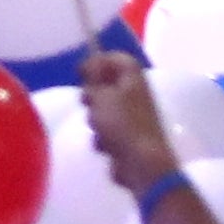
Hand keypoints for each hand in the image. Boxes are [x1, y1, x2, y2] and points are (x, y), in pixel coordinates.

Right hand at [77, 46, 182, 195]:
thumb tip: (90, 66)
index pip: (117, 59)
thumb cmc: (123, 124)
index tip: (81, 72)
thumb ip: (94, 77)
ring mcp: (132, 119)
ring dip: (96, 118)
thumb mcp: (102, 94)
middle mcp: (135, 96)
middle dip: (93, 94)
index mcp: (134, 80)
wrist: (142, 164)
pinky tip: (105, 146)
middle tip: (87, 101)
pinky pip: (106, 131)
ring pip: (103, 110)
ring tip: (98, 128)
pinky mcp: (127, 139)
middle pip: (108, 85)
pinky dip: (103, 138)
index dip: (98, 61)